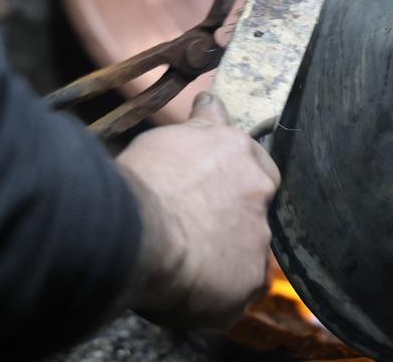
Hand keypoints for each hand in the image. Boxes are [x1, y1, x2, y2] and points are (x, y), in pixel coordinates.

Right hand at [116, 92, 280, 328]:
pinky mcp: (250, 279)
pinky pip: (240, 290)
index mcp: (240, 152)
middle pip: (254, 207)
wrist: (133, 235)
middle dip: (232, 217)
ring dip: (224, 255)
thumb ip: (201, 125)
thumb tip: (210, 99)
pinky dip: (221, 293)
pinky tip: (191, 290)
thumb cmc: (143, 182)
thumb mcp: (169, 137)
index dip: (231, 179)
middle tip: (196, 229)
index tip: (209, 191)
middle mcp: (259, 191)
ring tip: (185, 263)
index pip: (253, 162)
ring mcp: (259, 237)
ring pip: (247, 249)